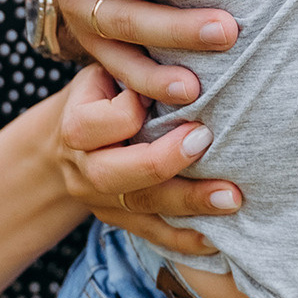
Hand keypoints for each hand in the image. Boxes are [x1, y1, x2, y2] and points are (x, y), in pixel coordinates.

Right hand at [54, 64, 243, 256]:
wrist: (66, 143)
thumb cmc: (102, 94)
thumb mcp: (106, 72)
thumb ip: (134, 71)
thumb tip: (186, 58)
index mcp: (75, 124)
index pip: (106, 121)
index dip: (137, 105)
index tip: (174, 88)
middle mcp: (82, 168)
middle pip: (118, 173)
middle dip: (166, 160)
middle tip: (207, 140)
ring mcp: (99, 200)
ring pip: (142, 208)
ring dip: (189, 203)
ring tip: (231, 197)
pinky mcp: (118, 222)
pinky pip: (152, 235)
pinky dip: (185, 239)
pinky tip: (217, 238)